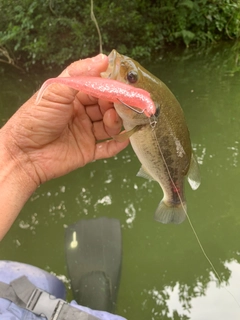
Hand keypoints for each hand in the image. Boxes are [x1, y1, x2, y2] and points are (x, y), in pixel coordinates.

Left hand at [0, 54, 128, 185]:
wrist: (24, 153)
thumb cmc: (36, 118)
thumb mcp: (55, 91)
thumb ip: (79, 75)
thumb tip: (103, 58)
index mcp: (73, 97)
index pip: (97, 88)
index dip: (110, 86)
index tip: (123, 85)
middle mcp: (81, 114)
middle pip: (106, 107)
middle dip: (115, 105)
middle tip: (120, 104)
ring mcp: (85, 133)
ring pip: (109, 126)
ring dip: (115, 122)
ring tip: (112, 119)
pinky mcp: (87, 151)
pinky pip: (106, 149)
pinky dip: (116, 145)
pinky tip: (123, 140)